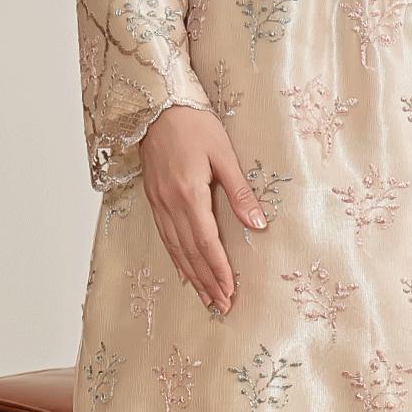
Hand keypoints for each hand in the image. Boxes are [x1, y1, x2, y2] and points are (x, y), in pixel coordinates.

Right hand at [138, 106, 266, 312]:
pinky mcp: (153, 198)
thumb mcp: (223, 154)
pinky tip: (183, 271)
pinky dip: (175, 258)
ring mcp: (158, 202)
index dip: (218, 270)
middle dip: (206, 281)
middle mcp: (170, 204)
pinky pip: (164, 236)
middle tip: (221, 305)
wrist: (156, 105)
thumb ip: (239, 192)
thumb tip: (258, 223)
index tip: (230, 291)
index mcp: (189, 194)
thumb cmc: (193, 124)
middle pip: (189, 252)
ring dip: (191, 275)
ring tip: (205, 297)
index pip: (206, 242)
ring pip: (175, 248)